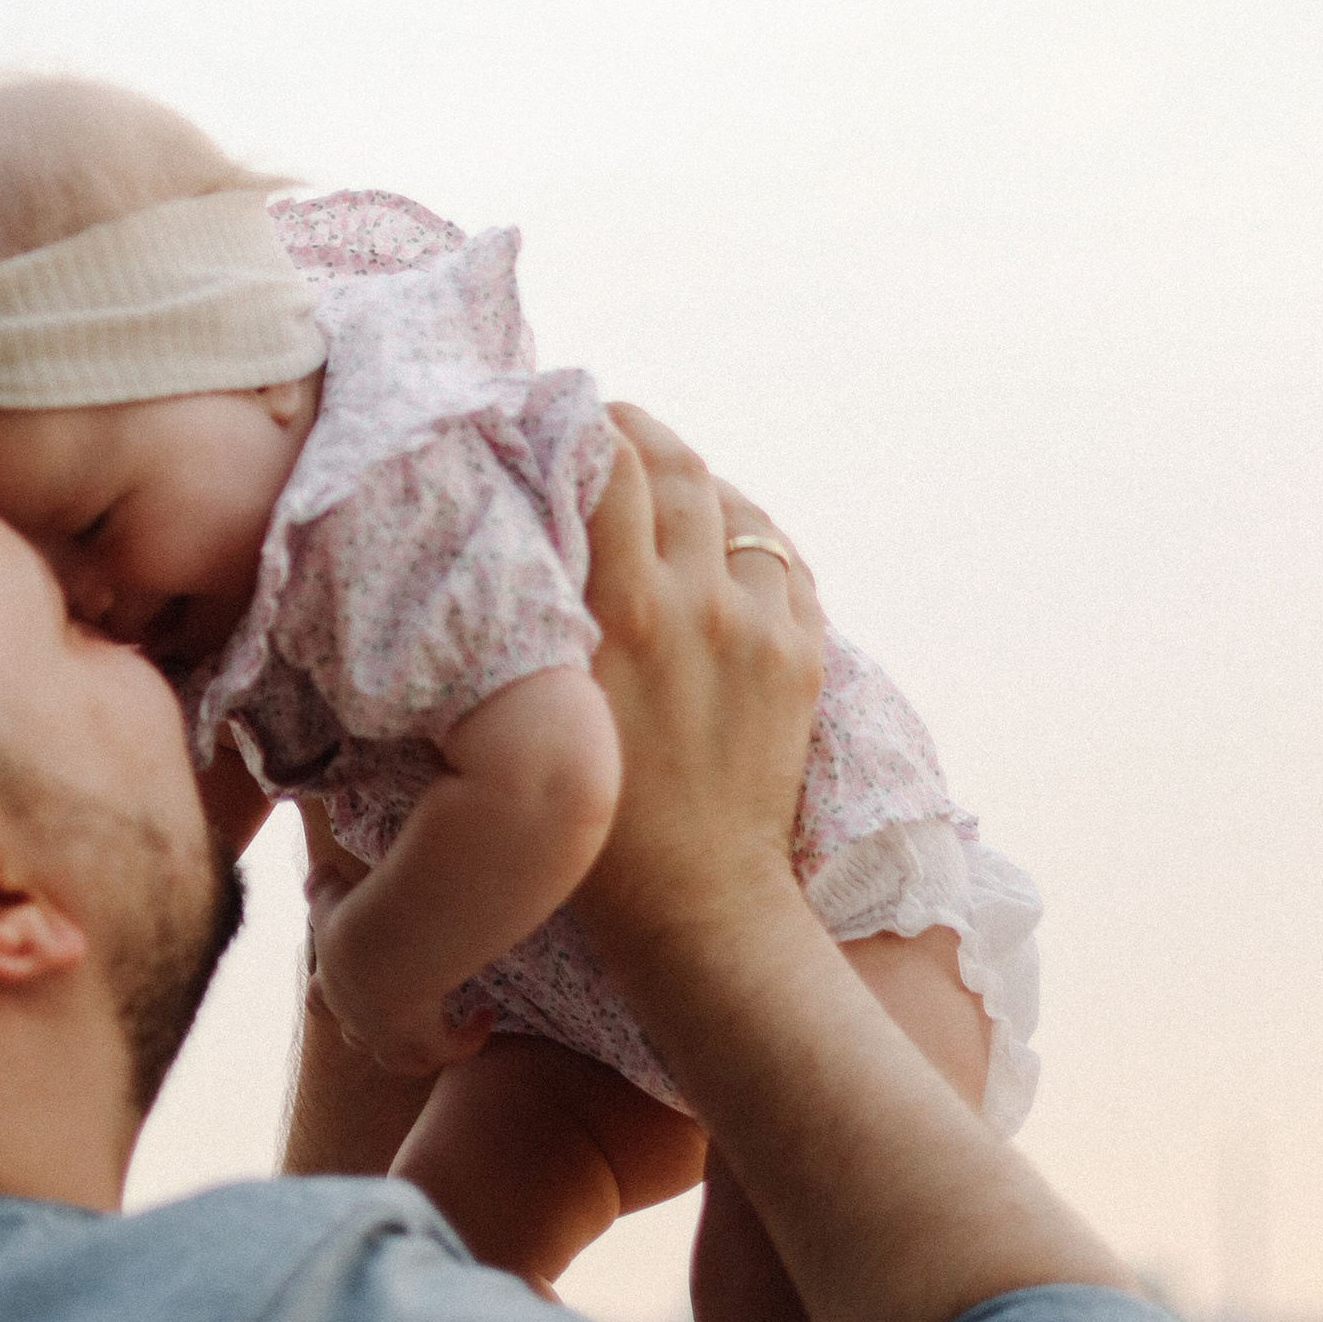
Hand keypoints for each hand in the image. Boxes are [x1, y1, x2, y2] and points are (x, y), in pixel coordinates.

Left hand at [309, 886, 493, 1078]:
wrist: (381, 944)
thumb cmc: (352, 917)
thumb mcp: (329, 895)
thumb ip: (322, 884)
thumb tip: (318, 870)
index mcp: (329, 985)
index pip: (319, 1000)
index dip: (331, 997)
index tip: (354, 979)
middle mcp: (355, 1018)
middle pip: (355, 1037)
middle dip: (371, 1028)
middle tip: (398, 1011)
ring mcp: (388, 1038)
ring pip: (399, 1060)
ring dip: (421, 1047)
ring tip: (444, 1030)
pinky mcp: (424, 1043)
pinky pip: (450, 1051)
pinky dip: (469, 1038)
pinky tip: (485, 1016)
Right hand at [573, 409, 825, 970]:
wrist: (695, 906)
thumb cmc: (588, 821)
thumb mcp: (541, 700)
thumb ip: (537, 609)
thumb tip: (521, 522)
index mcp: (620, 610)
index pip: (608, 462)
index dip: (583, 422)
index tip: (556, 414)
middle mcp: (696, 602)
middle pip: (674, 464)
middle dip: (635, 431)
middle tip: (603, 427)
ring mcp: (759, 627)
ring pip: (732, 505)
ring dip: (692, 481)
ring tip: (658, 484)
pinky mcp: (801, 657)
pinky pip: (781, 558)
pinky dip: (745, 535)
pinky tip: (718, 541)